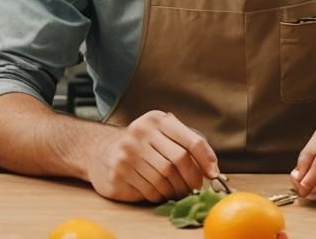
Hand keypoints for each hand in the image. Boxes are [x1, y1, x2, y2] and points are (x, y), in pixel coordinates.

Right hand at [85, 110, 218, 202]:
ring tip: (178, 190)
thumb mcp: (163, 135)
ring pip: (165, 178)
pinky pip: (150, 190)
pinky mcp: (119, 172)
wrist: (101, 152)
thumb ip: (186, 144)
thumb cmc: (142, 146)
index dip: (206, 159)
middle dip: (192, 178)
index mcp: (157, 120)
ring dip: (176, 189)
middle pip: (179, 160)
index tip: (213, 174)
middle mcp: (141, 132)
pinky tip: (161, 192)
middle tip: (195, 187)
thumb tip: (213, 169)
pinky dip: (161, 195)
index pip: (191, 140)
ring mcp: (128, 152)